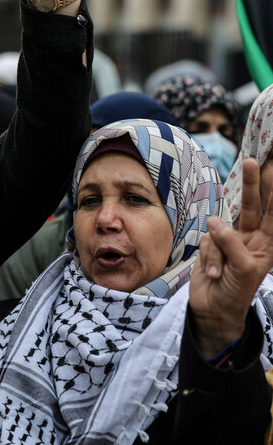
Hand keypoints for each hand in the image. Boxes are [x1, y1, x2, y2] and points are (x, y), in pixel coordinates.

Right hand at [190, 158, 272, 357]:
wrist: (214, 311)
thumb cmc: (238, 293)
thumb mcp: (243, 269)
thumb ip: (231, 242)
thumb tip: (215, 221)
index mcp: (268, 245)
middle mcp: (251, 239)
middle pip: (251, 207)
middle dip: (252, 185)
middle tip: (252, 161)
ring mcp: (229, 241)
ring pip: (220, 229)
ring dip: (217, 252)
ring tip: (219, 273)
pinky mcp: (210, 246)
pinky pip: (205, 242)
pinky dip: (207, 258)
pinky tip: (212, 274)